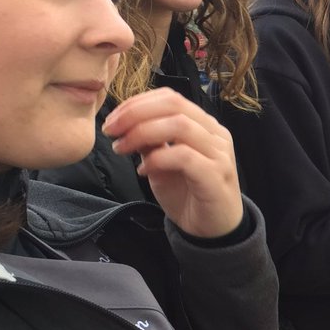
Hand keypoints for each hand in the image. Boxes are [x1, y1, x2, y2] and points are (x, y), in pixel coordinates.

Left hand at [103, 89, 242, 237]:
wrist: (213, 231)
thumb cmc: (189, 194)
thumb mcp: (162, 163)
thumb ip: (150, 142)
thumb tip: (126, 124)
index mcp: (203, 124)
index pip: (170, 98)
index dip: (137, 103)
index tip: (112, 120)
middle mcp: (215, 133)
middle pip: (174, 105)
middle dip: (135, 113)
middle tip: (111, 130)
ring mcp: (218, 153)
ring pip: (179, 126)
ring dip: (142, 133)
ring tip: (122, 148)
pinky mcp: (215, 175)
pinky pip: (184, 156)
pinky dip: (157, 159)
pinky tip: (142, 171)